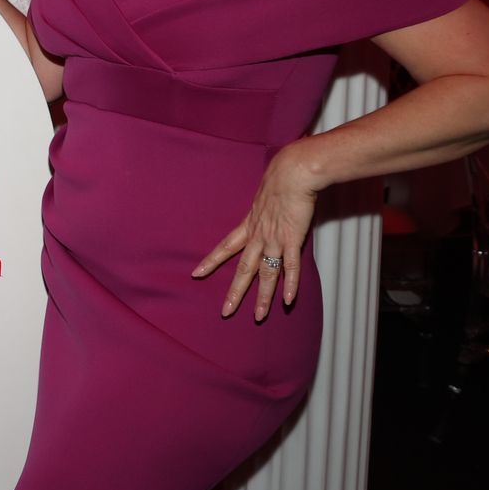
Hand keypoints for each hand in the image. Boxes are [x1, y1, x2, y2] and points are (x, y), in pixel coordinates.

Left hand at [191, 147, 319, 319]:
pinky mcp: (292, 239)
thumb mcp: (264, 197)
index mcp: (249, 225)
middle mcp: (258, 236)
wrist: (292, 173)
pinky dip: (289, 284)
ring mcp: (274, 239)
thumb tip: (266, 213)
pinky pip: (290, 267)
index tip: (196, 274)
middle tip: (226, 312)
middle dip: (234, 292)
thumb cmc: (280, 181)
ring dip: (263, 297)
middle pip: (243, 269)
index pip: (225, 247)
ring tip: (259, 316)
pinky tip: (287, 300)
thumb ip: (263, 211)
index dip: (211, 261)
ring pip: (266, 274)